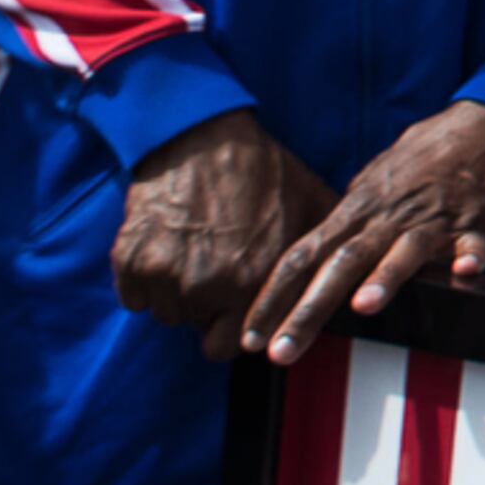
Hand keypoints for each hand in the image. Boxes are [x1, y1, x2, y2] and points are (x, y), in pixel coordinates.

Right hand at [115, 110, 332, 359]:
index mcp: (250, 283)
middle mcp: (204, 287)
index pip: (229, 347)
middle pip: (196, 327)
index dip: (234, 329)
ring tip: (197, 253)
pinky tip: (169, 249)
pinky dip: (145, 280)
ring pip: (165, 311)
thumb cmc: (265, 172)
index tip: (236, 311)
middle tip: (217, 272)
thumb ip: (328, 256)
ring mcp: (162, 273)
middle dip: (206, 310)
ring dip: (177, 293)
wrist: (204, 136)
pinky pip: (132, 295)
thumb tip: (355, 284)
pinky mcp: (129, 259)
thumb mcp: (313, 209)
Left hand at [244, 99, 484, 363]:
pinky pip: (475, 243)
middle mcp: (391, 216)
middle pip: (341, 263)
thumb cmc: (429, 152)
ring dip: (385, 277)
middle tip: (279, 352)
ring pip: (404, 251)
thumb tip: (322, 249)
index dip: (272, 297)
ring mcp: (436, 220)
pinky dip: (469, 257)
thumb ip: (351, 218)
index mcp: (360, 208)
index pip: (303, 256)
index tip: (249, 336)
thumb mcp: (376, 179)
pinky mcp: (482, 223)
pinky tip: (464, 273)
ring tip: (362, 307)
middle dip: (308, 310)